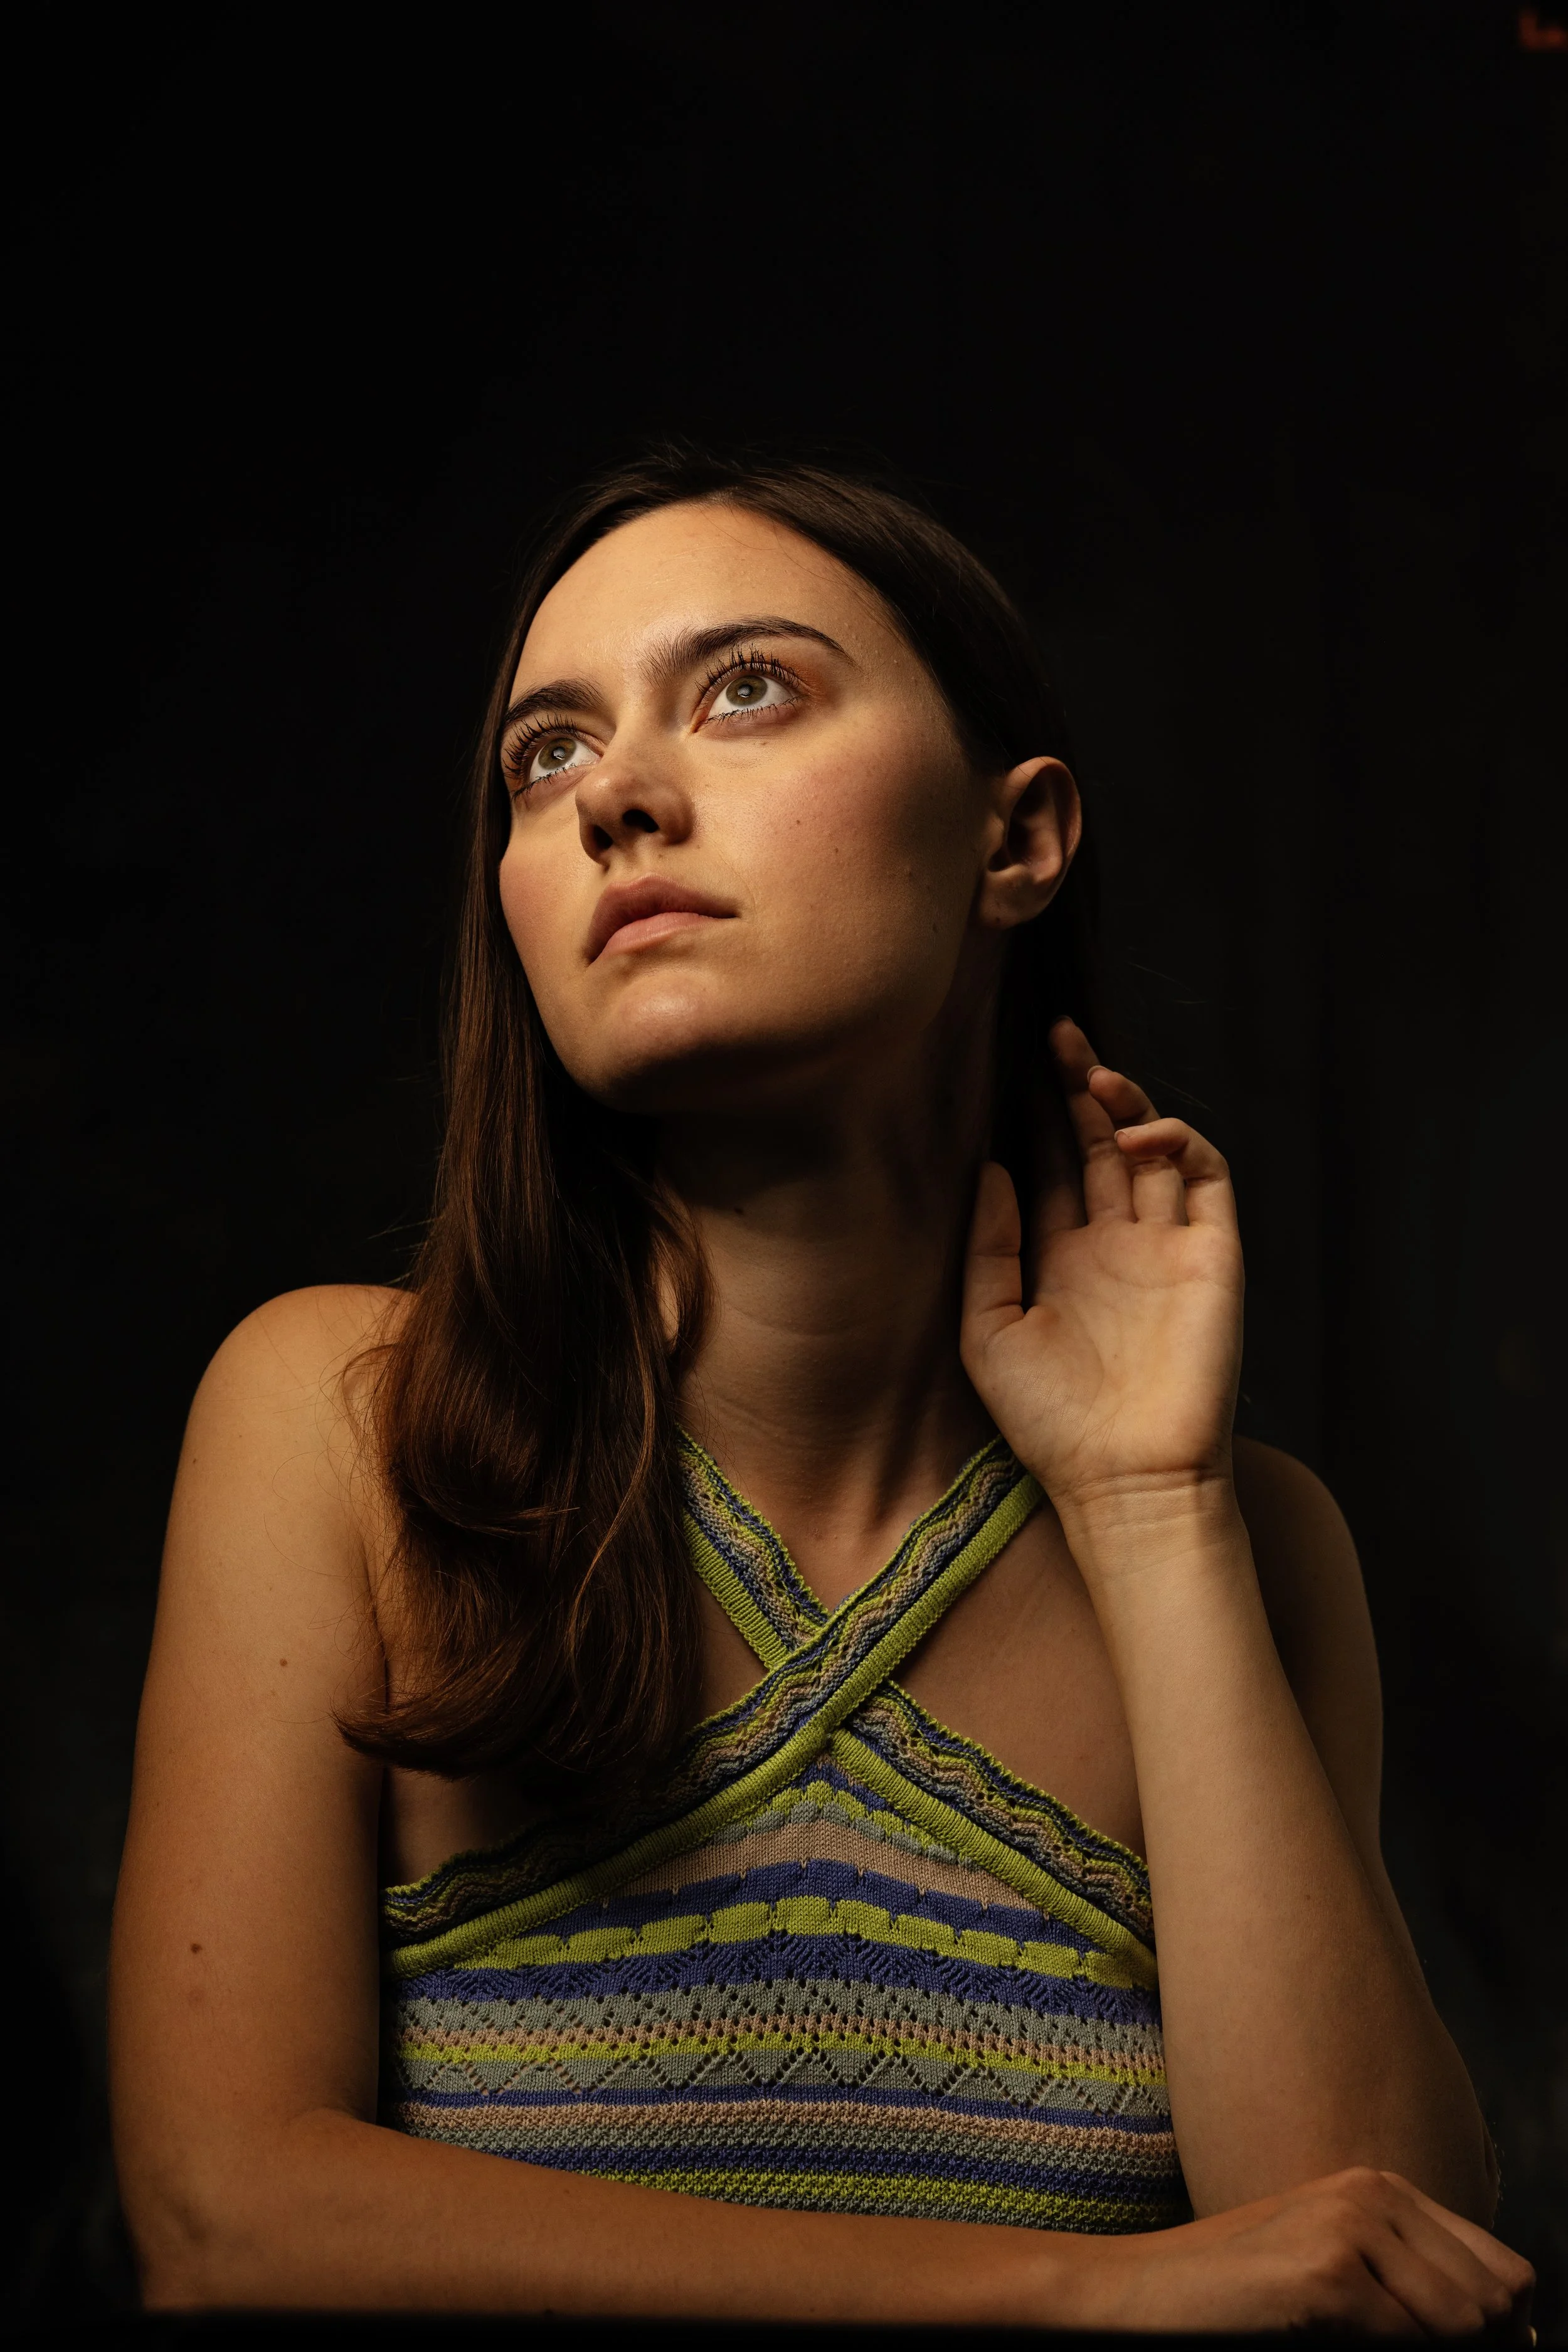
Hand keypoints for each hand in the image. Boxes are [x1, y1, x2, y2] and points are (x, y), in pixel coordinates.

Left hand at [961, 1020, 1242, 1514]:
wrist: (1124, 1480)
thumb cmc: (1049, 1424)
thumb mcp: (989, 1331)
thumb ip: (989, 1247)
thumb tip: (991, 1166)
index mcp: (1061, 1259)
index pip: (1049, 1165)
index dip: (1036, 1114)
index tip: (1011, 1061)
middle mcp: (1115, 1244)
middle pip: (1097, 1143)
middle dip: (1078, 1086)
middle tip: (1054, 1032)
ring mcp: (1166, 1247)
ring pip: (1153, 1149)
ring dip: (1125, 1103)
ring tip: (1091, 1074)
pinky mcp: (1213, 1256)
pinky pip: (1205, 1179)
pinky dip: (1178, 1142)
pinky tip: (1135, 1135)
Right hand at [1097, 2167, 1534, 2337]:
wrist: (1137, 2296)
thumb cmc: (1234, 2300)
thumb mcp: (1339, 2280)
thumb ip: (1414, 2288)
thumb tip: (1514, 2333)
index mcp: (1382, 2189)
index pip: (1505, 2272)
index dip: (1501, 2331)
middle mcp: (1374, 2192)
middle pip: (1495, 2303)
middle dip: (1472, 2350)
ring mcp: (1350, 2226)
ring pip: (1464, 2328)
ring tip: (1360, 2350)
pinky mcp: (1327, 2274)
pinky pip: (1410, 2345)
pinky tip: (1329, 2349)